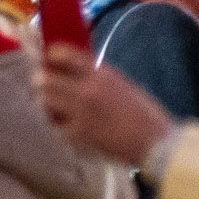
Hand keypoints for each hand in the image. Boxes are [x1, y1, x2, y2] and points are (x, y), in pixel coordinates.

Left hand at [37, 43, 176, 167]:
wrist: (156, 143)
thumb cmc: (148, 113)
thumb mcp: (126, 85)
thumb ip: (102, 78)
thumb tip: (81, 73)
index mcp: (102, 74)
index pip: (65, 54)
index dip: (53, 55)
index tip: (50, 58)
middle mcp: (87, 89)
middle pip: (46, 78)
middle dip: (42, 81)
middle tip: (43, 85)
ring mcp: (80, 112)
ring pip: (46, 101)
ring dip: (47, 102)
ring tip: (54, 106)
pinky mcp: (78, 133)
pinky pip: (56, 126)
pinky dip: (59, 125)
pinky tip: (67, 127)